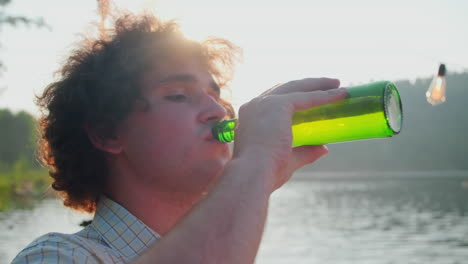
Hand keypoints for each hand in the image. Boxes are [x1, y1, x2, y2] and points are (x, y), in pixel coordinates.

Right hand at [233, 78, 346, 192]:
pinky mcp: (278, 104)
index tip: (311, 96)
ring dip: (318, 85)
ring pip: (297, 88)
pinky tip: (340, 94)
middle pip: (286, 88)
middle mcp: (255, 106)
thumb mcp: (288, 159)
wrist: (252, 174)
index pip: (275, 100)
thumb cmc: (265, 173)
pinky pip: (307, 97)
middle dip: (308, 86)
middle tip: (329, 85)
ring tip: (337, 84)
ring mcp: (265, 103)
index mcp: (251, 117)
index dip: (295, 96)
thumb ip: (305, 152)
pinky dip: (325, 95)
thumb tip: (324, 148)